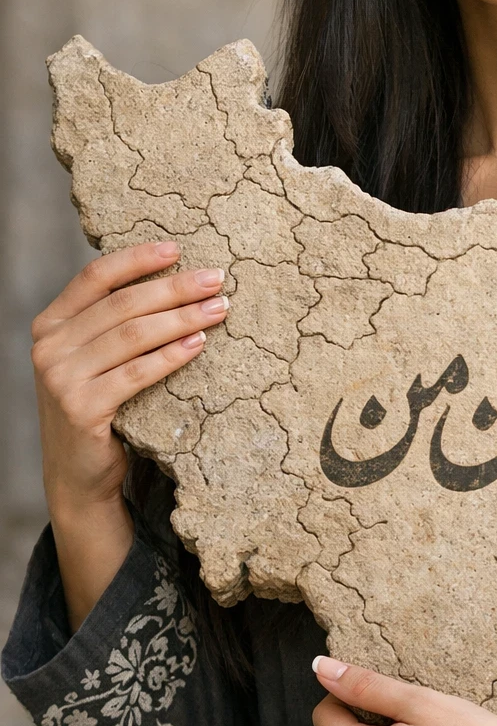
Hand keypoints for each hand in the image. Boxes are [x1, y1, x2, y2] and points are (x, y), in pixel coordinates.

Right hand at [31, 240, 229, 626]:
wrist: (78, 476)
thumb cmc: (100, 408)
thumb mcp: (94, 360)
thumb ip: (112, 323)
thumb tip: (173, 278)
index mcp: (50, 325)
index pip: (95, 277)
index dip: (137, 259)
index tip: (177, 249)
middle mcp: (49, 347)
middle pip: (122, 304)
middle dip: (174, 287)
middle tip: (217, 279)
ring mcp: (61, 378)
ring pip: (133, 334)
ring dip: (182, 317)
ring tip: (219, 309)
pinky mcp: (81, 409)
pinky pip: (137, 373)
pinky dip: (171, 355)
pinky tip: (198, 343)